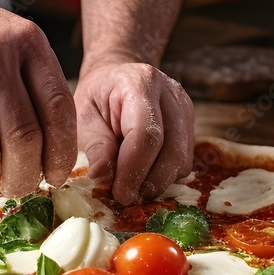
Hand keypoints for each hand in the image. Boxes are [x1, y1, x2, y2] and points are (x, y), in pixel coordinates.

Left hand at [74, 61, 193, 203]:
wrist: (117, 76)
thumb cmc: (96, 97)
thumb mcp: (83, 117)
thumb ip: (95, 146)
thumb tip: (103, 177)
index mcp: (141, 84)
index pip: (147, 135)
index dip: (134, 170)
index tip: (120, 194)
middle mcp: (171, 95)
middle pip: (172, 152)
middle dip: (149, 183)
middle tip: (125, 198)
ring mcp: (186, 110)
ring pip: (182, 161)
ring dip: (157, 182)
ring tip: (132, 185)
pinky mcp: (191, 126)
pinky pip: (184, 162)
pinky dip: (164, 176)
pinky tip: (143, 174)